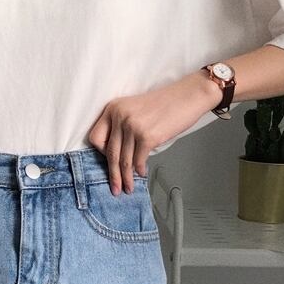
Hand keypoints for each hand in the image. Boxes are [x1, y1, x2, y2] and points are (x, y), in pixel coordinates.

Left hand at [88, 69, 223, 193]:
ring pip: (124, 160)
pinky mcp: (147, 136)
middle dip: (113, 174)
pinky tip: (142, 173)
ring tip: (128, 187)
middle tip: (115, 188)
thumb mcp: (134, 109)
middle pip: (110, 152)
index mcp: (113, 108)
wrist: (188, 96)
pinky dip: (140, 170)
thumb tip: (119, 154)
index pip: (96, 137)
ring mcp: (133, 126)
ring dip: (126, 178)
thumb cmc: (165, 103)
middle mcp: (120, 116)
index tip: (109, 162)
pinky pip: (139, 160)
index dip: (101, 153)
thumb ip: (122, 126)